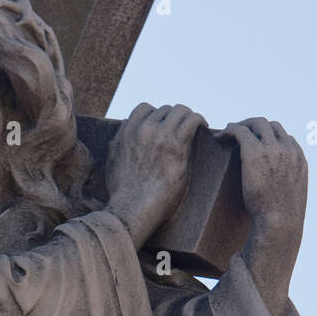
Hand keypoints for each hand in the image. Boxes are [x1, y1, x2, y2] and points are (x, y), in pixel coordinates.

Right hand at [105, 103, 206, 247]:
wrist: (133, 207)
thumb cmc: (123, 192)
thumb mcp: (112, 163)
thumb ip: (117, 143)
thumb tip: (123, 129)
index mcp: (127, 132)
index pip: (144, 108)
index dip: (157, 115)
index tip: (165, 124)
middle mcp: (144, 129)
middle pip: (165, 110)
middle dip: (175, 118)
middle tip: (183, 130)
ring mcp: (161, 136)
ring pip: (180, 111)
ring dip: (189, 117)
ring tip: (196, 126)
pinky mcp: (176, 146)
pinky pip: (192, 121)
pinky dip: (200, 120)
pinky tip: (204, 127)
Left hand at [221, 118, 307, 232]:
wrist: (279, 222)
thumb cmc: (283, 219)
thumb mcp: (292, 199)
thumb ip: (287, 188)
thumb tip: (278, 196)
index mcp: (299, 159)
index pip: (286, 137)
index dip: (269, 137)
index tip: (257, 142)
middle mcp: (287, 149)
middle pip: (271, 125)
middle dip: (254, 126)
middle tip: (240, 133)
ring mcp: (272, 149)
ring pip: (256, 123)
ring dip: (242, 125)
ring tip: (227, 132)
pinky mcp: (254, 152)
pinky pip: (240, 132)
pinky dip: (230, 130)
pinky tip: (220, 136)